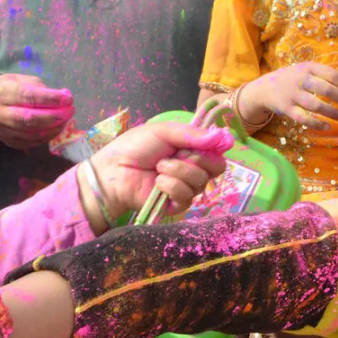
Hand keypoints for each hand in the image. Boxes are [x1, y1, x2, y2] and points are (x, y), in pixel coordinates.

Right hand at [0, 74, 74, 149]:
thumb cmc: (9, 89)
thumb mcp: (21, 80)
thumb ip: (42, 88)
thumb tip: (65, 96)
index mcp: (3, 92)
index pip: (28, 96)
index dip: (51, 99)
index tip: (68, 99)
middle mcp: (0, 113)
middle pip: (30, 119)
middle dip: (54, 116)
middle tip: (70, 111)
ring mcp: (3, 130)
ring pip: (32, 134)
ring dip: (54, 128)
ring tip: (66, 120)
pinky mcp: (8, 141)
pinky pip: (31, 143)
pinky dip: (47, 137)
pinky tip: (56, 129)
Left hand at [83, 121, 231, 227]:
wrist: (114, 170)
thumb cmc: (135, 147)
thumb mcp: (164, 131)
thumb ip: (192, 134)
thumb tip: (223, 136)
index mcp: (191, 151)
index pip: (218, 154)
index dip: (214, 150)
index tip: (203, 145)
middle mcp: (192, 170)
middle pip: (215, 169)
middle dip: (195, 159)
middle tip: (175, 155)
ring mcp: (185, 188)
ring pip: (200, 182)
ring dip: (178, 171)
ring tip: (159, 168)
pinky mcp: (176, 205)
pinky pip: (187, 197)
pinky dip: (172, 186)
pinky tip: (157, 182)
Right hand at [236, 62, 337, 130]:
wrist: (265, 88)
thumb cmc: (292, 80)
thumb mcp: (306, 71)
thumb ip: (324, 76)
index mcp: (308, 67)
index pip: (332, 75)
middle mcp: (300, 79)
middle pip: (326, 90)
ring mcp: (292, 94)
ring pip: (316, 105)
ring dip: (332, 113)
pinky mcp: (286, 109)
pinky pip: (304, 118)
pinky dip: (317, 124)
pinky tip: (327, 127)